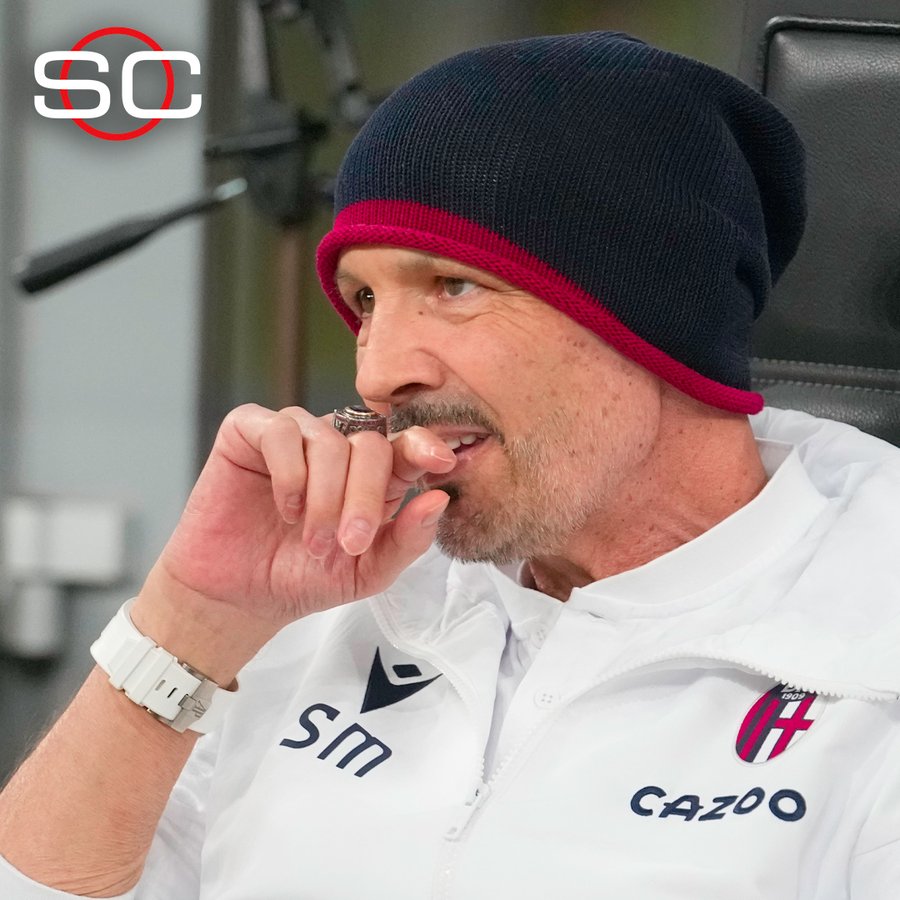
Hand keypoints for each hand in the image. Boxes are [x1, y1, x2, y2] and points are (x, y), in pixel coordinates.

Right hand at [147, 404, 454, 633]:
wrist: (239, 597)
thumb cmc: (303, 578)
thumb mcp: (367, 573)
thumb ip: (406, 540)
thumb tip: (439, 499)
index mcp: (372, 474)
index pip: (406, 445)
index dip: (424, 447)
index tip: (441, 462)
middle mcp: (336, 447)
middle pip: (370, 444)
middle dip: (364, 496)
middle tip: (348, 543)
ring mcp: (294, 436)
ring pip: (328, 439)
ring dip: (324, 496)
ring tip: (312, 539)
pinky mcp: (250, 431)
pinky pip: (281, 431)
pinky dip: (289, 472)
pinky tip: (286, 507)